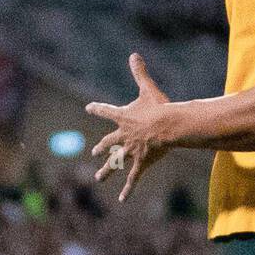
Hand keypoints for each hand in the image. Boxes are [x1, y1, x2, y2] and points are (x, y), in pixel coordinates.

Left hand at [85, 53, 171, 201]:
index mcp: (123, 117)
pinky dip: (128, 188)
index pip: (106, 111)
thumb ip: (139, 73)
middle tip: (94, 152)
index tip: (88, 107)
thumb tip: (133, 54)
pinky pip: (132, 177)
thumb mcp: (147, 89)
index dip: (97, 108)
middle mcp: (122, 135)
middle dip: (101, 148)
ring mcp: (130, 150)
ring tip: (97, 178)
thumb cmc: (158, 107)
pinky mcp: (140, 162)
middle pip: (108, 143)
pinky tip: (122, 199)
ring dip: (106, 170)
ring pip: (115, 163)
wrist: (166, 125)